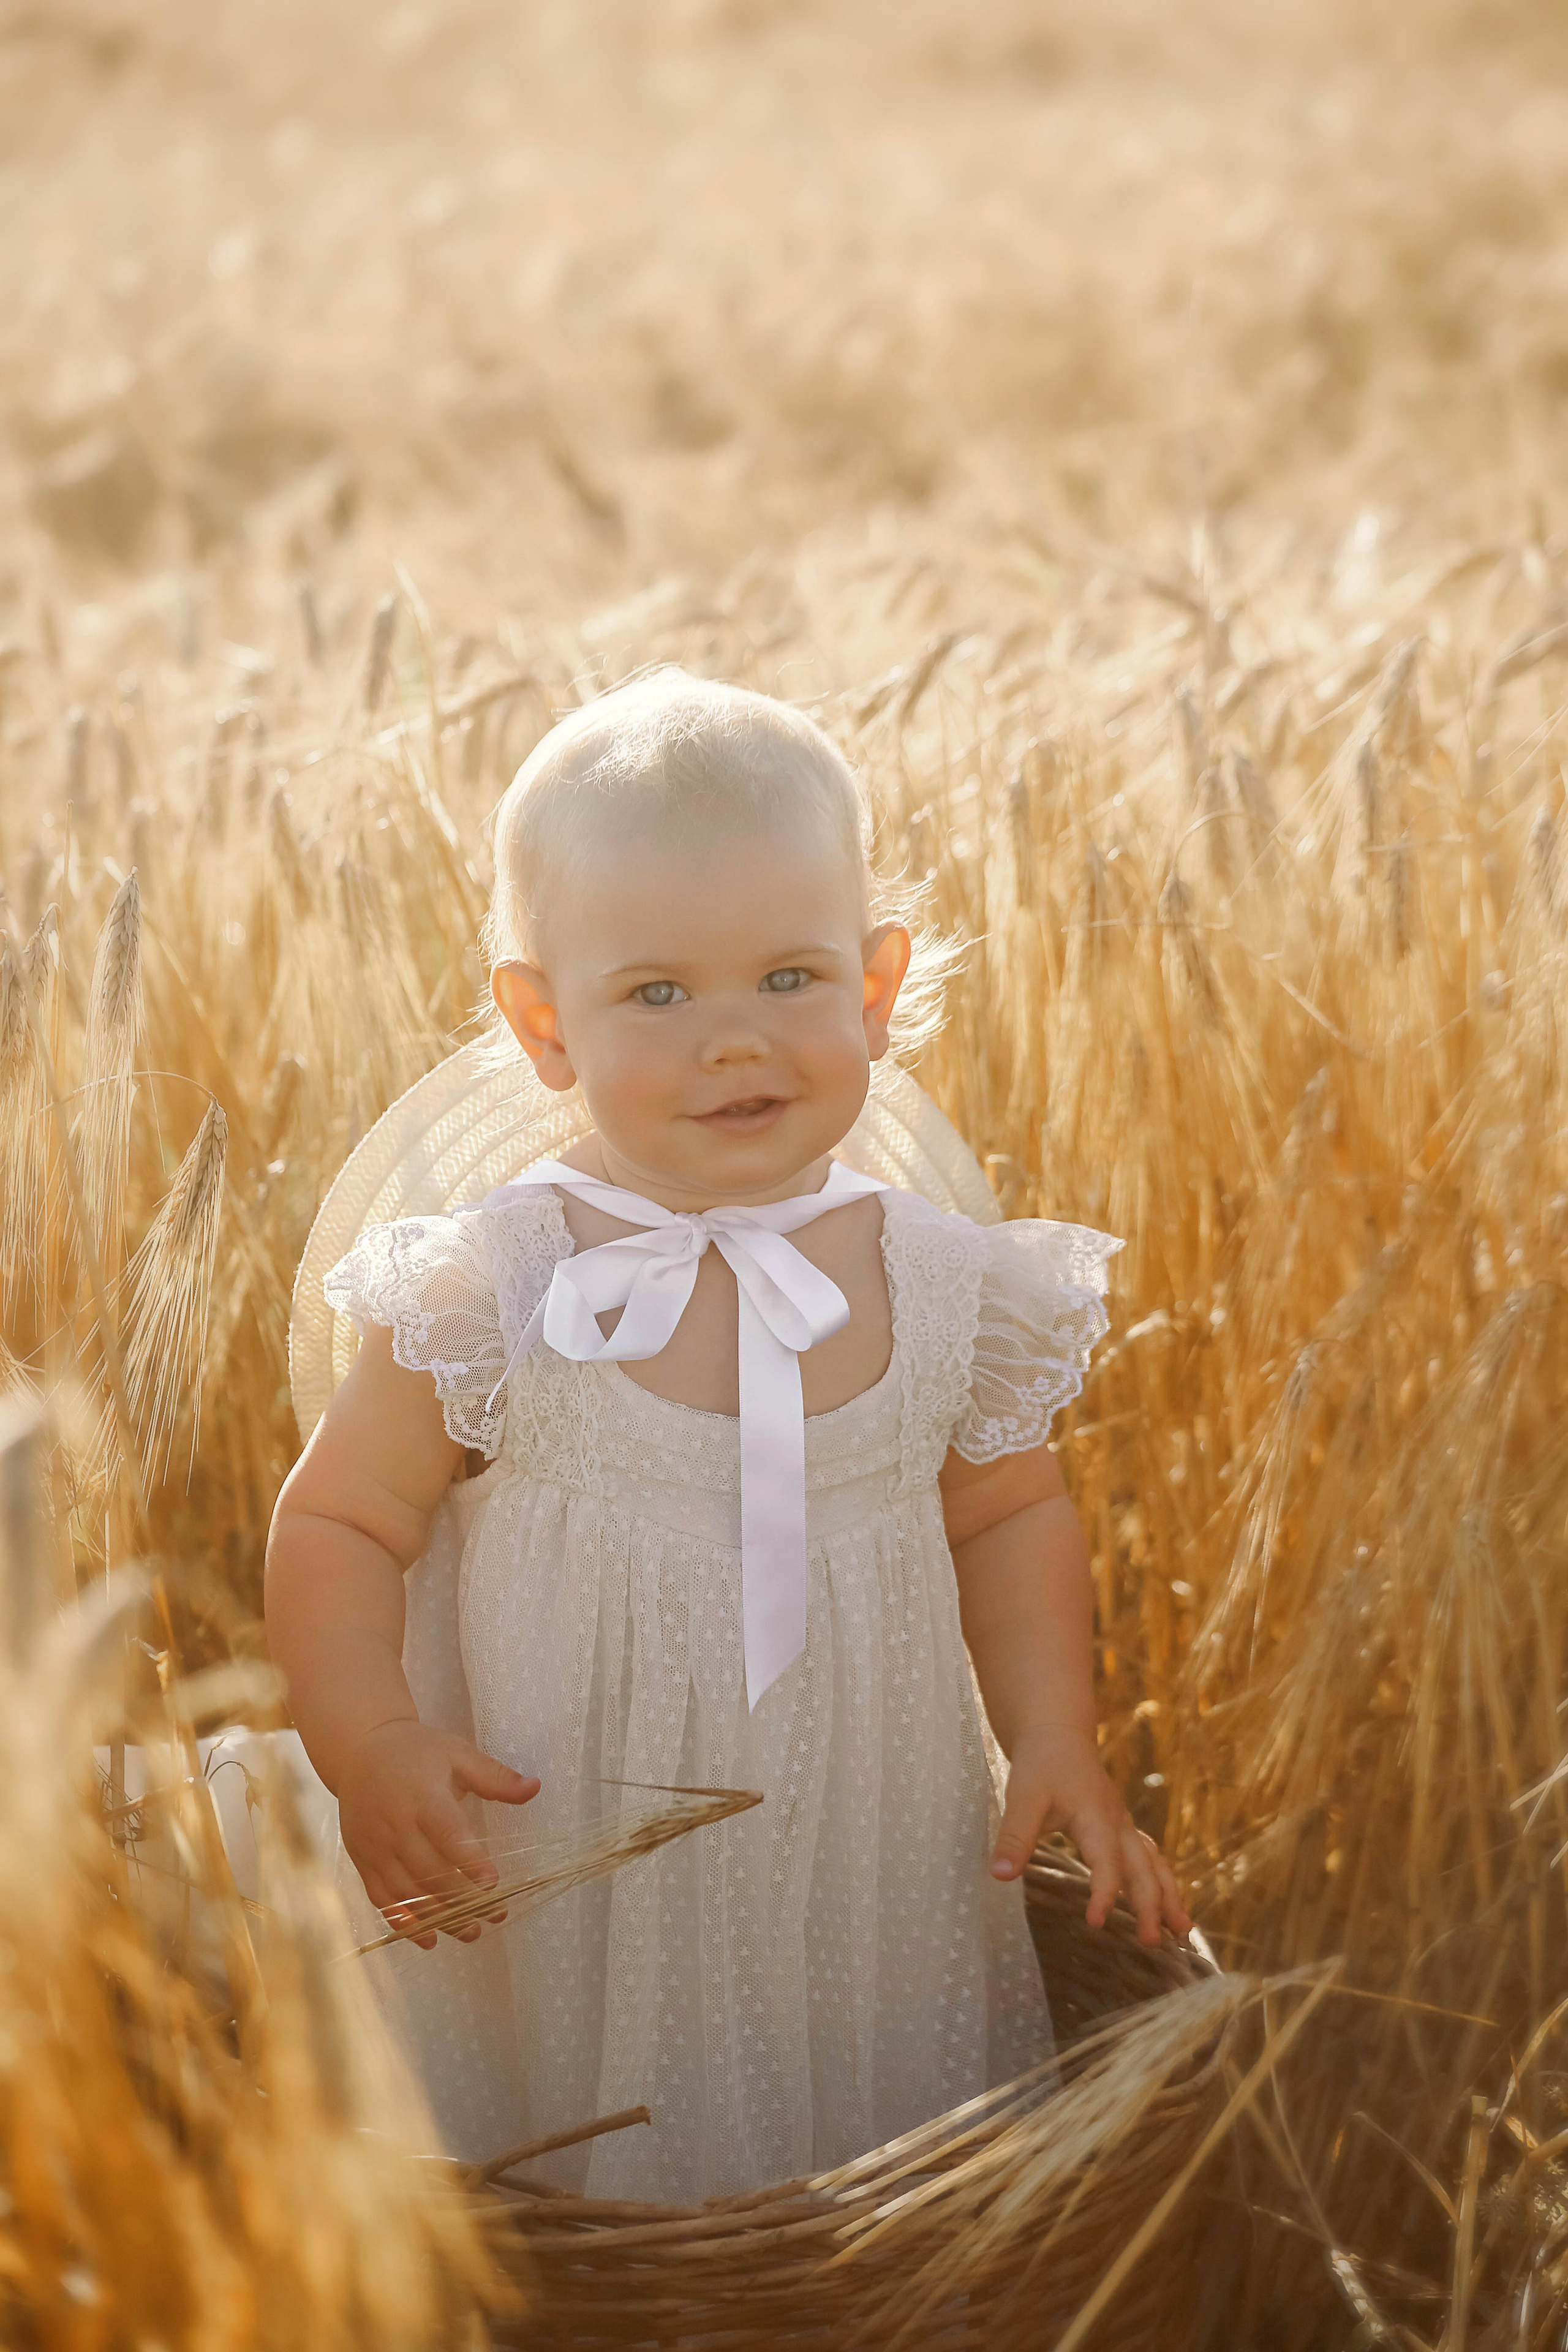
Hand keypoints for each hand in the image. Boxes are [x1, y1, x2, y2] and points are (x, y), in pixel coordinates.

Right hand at [337, 1717, 539, 1950]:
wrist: (359, 1751)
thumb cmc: (417, 1752)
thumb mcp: (458, 1755)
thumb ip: (495, 1776)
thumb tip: (535, 1788)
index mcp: (423, 1797)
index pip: (448, 1835)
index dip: (470, 1862)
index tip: (493, 1884)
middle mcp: (396, 1825)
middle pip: (429, 1871)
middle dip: (462, 1900)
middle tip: (493, 1916)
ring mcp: (376, 1846)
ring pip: (407, 1891)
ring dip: (438, 1917)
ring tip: (470, 1932)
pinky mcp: (362, 1859)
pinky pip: (381, 1897)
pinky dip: (403, 1921)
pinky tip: (428, 1937)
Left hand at [989, 1724, 1191, 1947]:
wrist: (1057, 1735)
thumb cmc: (1040, 1766)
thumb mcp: (1021, 1797)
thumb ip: (1014, 1836)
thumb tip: (1000, 1875)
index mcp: (1096, 1816)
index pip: (1106, 1860)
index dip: (1103, 1891)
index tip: (1095, 1923)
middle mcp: (1118, 1822)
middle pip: (1142, 1866)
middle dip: (1150, 1904)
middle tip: (1151, 1942)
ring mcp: (1124, 1824)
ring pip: (1153, 1862)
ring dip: (1167, 1895)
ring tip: (1181, 1930)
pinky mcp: (1122, 1828)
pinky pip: (1149, 1857)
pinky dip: (1159, 1881)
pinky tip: (1166, 1903)